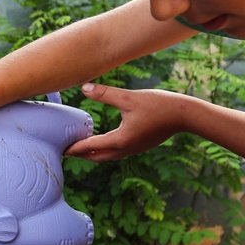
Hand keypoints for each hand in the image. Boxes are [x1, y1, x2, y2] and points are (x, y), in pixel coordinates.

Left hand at [65, 83, 189, 161]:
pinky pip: (116, 153)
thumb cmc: (158, 105)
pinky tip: (102, 142)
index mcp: (119, 140)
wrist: (185, 116)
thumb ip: (106, 94)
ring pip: (106, 157)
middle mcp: (125, 149)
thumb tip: (84, 88)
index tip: (59, 148)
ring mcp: (133, 150)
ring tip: (79, 147)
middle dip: (80, 154)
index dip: (73, 147)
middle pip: (96, 157)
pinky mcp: (139, 146)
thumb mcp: (129, 97)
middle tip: (64, 150)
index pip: (89, 147)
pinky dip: (104, 150)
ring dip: (92, 153)